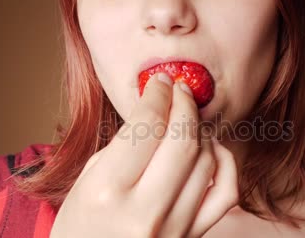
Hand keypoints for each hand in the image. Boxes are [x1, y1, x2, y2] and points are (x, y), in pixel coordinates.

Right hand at [50, 72, 238, 236]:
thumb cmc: (79, 231)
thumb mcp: (84, 185)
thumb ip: (122, 149)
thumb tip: (156, 112)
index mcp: (107, 192)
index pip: (147, 126)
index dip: (157, 94)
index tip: (159, 81)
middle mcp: (144, 211)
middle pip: (183, 139)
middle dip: (184, 104)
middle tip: (178, 89)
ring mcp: (174, 228)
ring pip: (207, 160)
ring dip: (201, 130)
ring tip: (187, 120)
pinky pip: (225, 193)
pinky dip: (224, 163)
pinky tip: (210, 150)